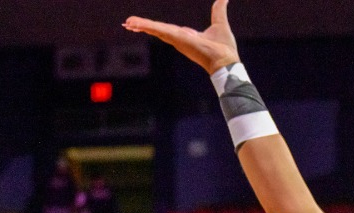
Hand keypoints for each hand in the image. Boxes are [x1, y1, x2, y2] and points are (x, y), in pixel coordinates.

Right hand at [124, 1, 238, 73]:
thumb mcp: (219, 23)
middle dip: (143, 26)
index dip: (155, 27)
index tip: (143, 25)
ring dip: (141, 26)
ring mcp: (177, 39)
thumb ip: (218, 10)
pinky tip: (135, 24)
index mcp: (186, 36)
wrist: (226, 60)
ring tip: (127, 24)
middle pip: (157, 30)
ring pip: (155, 30)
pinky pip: (159, 31)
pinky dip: (147, 27)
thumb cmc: (224, 47)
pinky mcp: (177, 39)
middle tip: (128, 24)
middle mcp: (179, 38)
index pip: (167, 30)